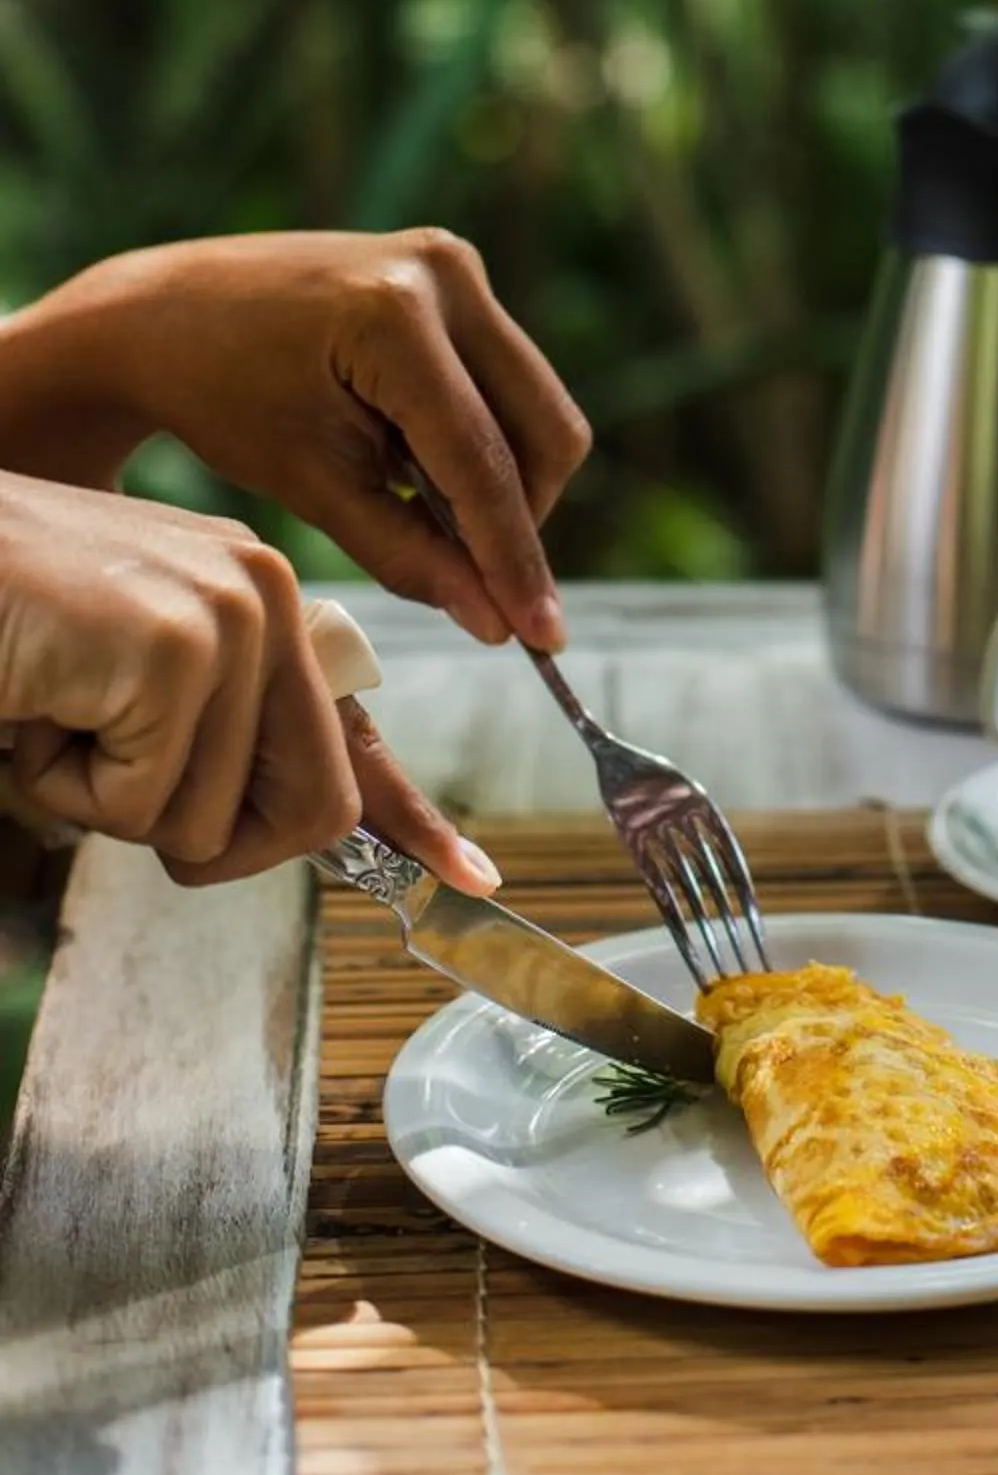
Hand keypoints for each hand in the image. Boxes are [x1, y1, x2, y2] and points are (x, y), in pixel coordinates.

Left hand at [0, 231, 588, 650]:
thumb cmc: (222, 400)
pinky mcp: (457, 273)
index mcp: (394, 318)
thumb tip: (497, 623)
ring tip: (419, 507)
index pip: (481, 461)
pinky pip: (509, 381)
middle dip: (520, 518)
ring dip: (502, 480)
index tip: (543, 638)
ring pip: (538, 409)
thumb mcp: (310, 488)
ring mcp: (456, 264)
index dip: (514, 557)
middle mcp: (444, 273)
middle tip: (476, 580)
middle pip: (545, 429)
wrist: (169, 313)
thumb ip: (408, 555)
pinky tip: (414, 461)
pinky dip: (482, 440)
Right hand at [0, 470, 494, 890]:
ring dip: (102, 800)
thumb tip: (316, 823)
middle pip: (313, 808)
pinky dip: (65, 787)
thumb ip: (213, 737)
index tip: (474, 878)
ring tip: (53, 706)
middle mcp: (268, 596)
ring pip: (207, 823)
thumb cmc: (9, 632)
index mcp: (264, 603)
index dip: (410, 821)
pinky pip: (140, 805)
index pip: (355, 731)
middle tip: (106, 771)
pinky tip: (35, 701)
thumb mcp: (126, 685)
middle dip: (202, 839)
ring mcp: (230, 615)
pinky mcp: (175, 649)